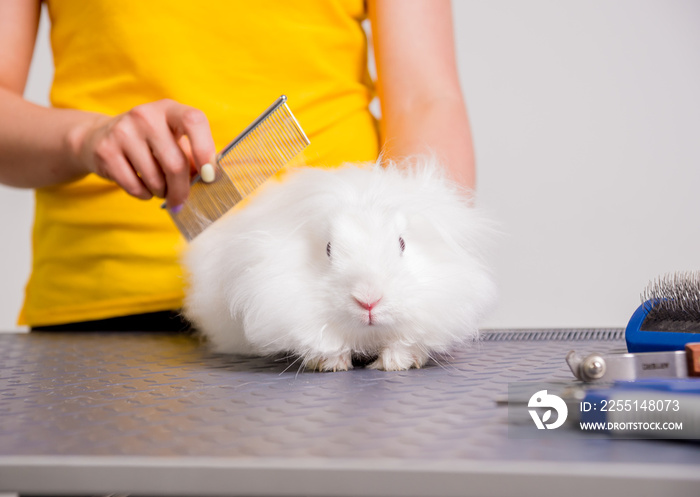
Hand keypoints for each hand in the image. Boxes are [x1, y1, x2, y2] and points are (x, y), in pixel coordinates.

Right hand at [74, 99, 215, 207]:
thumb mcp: (172, 140)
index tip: (209, 175)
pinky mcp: (106, 150)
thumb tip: (210, 180)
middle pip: (175, 163)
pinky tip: (143, 187)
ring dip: (162, 192)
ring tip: (160, 188)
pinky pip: (134, 187)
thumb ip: (193, 157)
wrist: (99, 136)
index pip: (194, 121)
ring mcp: (122, 131)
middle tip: (181, 199)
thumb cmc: (149, 142)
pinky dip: (144, 195)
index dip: (205, 150)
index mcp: (169, 109)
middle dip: (181, 189)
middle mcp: (145, 115)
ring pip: (154, 179)